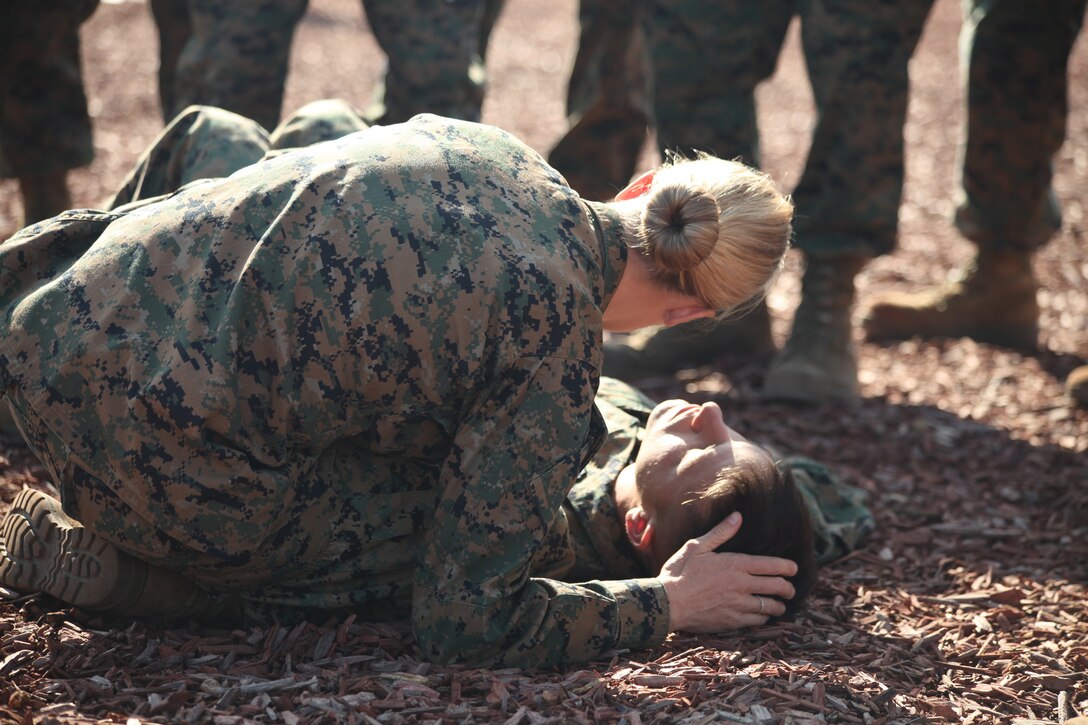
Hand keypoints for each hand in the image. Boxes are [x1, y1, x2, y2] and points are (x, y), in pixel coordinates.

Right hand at [657, 512, 797, 631]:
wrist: (667, 603)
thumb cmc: (679, 572)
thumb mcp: (697, 547)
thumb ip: (720, 532)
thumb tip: (737, 516)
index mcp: (735, 564)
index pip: (772, 566)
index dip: (788, 567)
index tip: (794, 568)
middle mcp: (742, 585)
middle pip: (777, 587)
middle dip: (788, 588)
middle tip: (790, 589)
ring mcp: (739, 605)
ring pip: (771, 607)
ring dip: (779, 605)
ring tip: (780, 604)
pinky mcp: (733, 621)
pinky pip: (757, 621)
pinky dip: (764, 618)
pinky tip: (762, 615)